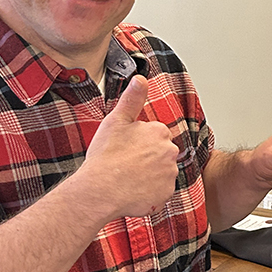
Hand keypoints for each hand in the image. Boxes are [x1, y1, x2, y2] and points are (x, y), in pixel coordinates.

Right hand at [83, 75, 178, 218]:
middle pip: (159, 154)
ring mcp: (170, 174)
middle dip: (146, 158)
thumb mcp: (116, 121)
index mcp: (159, 131)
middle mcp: (170, 151)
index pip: (154, 135)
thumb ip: (132, 99)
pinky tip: (132, 191)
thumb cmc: (105, 156)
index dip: (138, 142)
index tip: (125, 148)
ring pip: (160, 173)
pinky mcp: (166, 194)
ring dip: (148, 176)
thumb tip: (140, 78)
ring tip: (127, 178)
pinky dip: (149, 193)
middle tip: (125, 164)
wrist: (100, 190)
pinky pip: (159, 192)